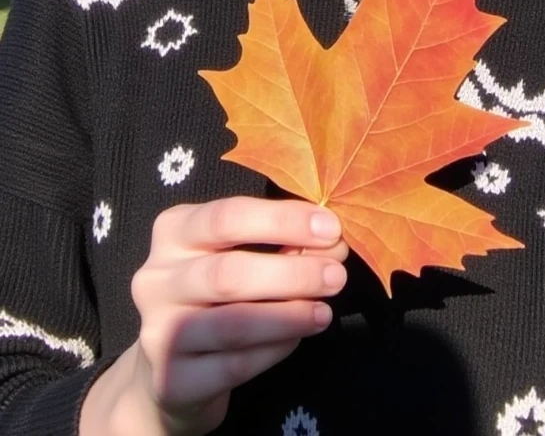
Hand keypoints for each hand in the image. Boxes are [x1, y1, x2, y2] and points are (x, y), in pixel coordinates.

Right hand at [118, 196, 346, 435]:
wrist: (172, 371)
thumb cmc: (215, 298)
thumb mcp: (236, 255)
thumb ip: (277, 245)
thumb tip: (331, 241)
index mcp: (173, 232)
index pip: (227, 216)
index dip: (283, 220)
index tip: (331, 228)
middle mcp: (156, 279)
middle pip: (228, 273)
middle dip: (292, 273)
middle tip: (337, 275)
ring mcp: (157, 332)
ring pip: (232, 324)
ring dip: (288, 316)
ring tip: (325, 312)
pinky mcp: (171, 380)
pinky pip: (234, 365)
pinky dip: (273, 350)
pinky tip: (297, 340)